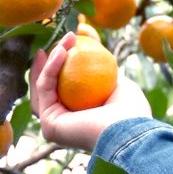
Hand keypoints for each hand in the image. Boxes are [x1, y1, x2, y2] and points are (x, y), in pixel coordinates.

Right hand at [29, 32, 151, 150]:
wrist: (128, 129)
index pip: (61, 94)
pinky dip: (50, 68)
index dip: (56, 73)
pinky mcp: (49, 123)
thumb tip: (94, 49)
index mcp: (78, 119)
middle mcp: (63, 125)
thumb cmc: (130, 110)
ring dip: (45, 65)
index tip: (60, 51)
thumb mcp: (118, 83)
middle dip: (42, 70)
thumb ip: (103, 71)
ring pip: (42, 91)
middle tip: (44, 49)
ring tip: (54, 45)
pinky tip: (61, 51)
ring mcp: (53, 126)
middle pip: (45, 93)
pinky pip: (45, 89)